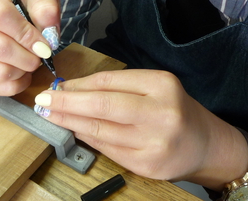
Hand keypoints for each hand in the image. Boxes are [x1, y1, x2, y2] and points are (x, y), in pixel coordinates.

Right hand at [0, 0, 59, 95]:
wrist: (18, 24)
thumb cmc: (28, 10)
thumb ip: (46, 7)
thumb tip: (47, 29)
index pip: (0, 14)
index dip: (25, 33)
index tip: (43, 44)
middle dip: (27, 58)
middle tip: (40, 56)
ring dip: (21, 72)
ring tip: (30, 64)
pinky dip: (14, 85)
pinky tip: (21, 74)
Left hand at [35, 69, 216, 180]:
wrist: (204, 144)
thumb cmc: (174, 110)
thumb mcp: (154, 87)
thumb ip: (118, 87)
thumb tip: (74, 89)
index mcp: (161, 84)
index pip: (108, 81)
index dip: (78, 84)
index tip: (58, 86)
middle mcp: (160, 112)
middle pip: (101, 105)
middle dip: (67, 103)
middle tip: (43, 100)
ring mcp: (154, 142)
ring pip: (100, 129)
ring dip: (70, 122)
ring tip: (51, 115)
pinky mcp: (147, 165)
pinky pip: (107, 149)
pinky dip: (86, 138)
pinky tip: (74, 130)